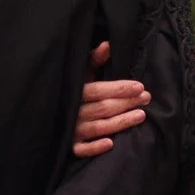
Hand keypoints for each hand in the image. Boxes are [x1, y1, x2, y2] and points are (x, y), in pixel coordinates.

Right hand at [70, 38, 150, 156]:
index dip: (119, 88)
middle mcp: (73, 112)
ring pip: (99, 128)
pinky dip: (95, 148)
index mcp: (75, 92)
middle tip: (146, 98)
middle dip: (126, 103)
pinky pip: (82, 150)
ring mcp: (72, 130)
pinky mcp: (71, 147)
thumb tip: (108, 44)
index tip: (140, 86)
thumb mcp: (80, 74)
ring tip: (141, 115)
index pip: (99, 90)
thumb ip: (94, 60)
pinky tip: (111, 143)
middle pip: (103, 108)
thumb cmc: (70, 91)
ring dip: (121, 122)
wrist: (48, 116)